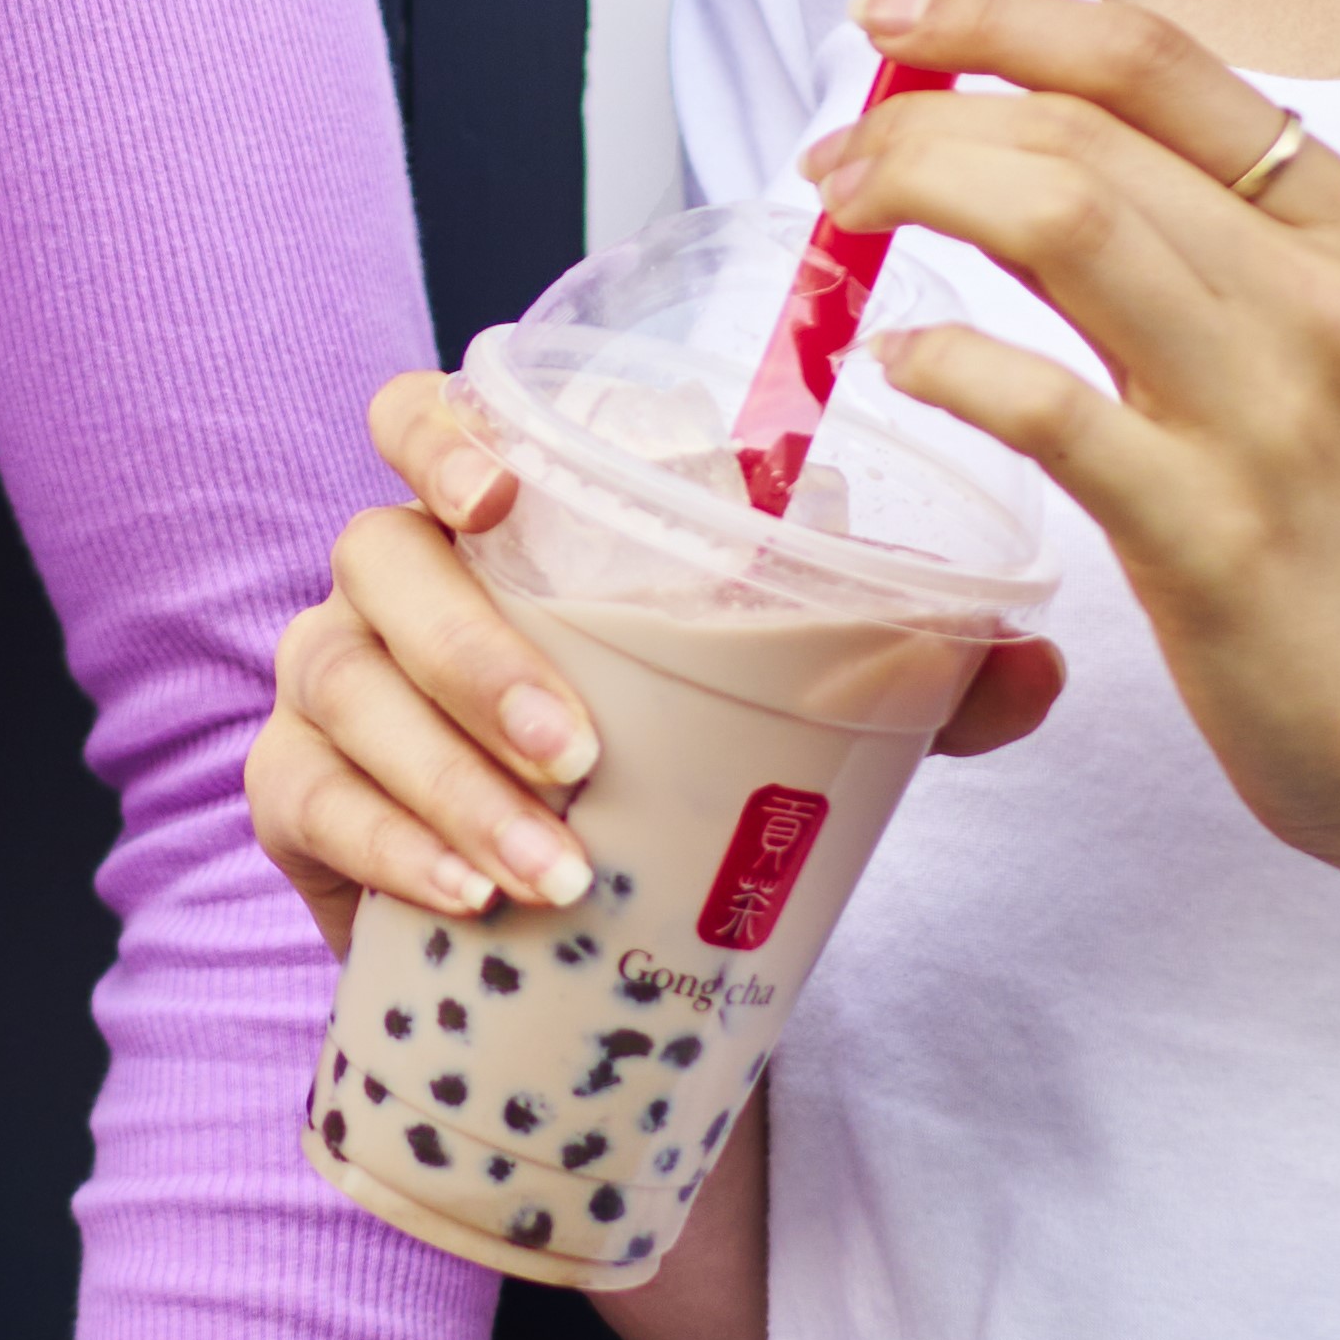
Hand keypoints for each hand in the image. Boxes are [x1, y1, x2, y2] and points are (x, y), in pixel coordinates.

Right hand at [250, 365, 1059, 944]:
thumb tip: (1039, 666)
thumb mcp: (800, 709)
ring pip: (345, 686)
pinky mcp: (299, 796)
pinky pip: (309, 798)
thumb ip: (915, 681)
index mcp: (495, 517)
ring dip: (448, 777)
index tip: (503, 495)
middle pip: (378, 559)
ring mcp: (332, 681)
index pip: (422, 418)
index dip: (442, 435)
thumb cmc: (673, 760)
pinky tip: (469, 896)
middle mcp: (395, 578)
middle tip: (577, 750)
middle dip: (470, 653)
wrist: (579, 921)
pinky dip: (391, 845)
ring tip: (554, 867)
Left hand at [806, 0, 1339, 929]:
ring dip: (919, 194)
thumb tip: (1024, 160)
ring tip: (845, 223)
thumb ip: (1200, 253)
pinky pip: (1046, 403)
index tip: (895, 15)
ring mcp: (1270, 412)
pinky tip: (905, 364)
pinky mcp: (1212, 535)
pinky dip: (950, 361)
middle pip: (1083, 127)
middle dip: (926, 113)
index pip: (1155, 58)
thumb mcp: (1322, 358)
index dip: (1002, 15)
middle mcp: (1323, 295)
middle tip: (837, 155)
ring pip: (1060, 218)